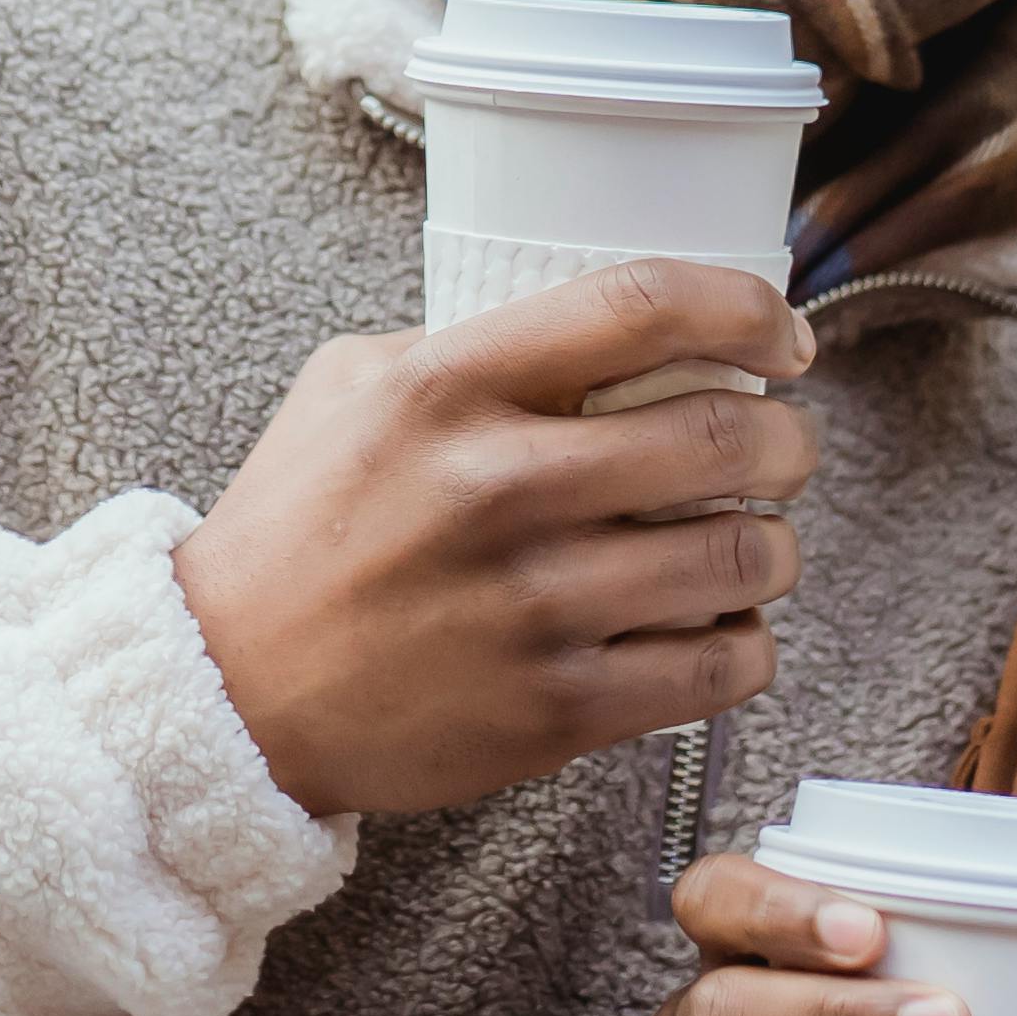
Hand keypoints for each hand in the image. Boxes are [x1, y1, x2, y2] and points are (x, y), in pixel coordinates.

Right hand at [174, 263, 819, 819]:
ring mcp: (533, 604)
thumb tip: (611, 335)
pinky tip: (724, 628)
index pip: (643, 306)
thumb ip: (472, 347)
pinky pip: (716, 667)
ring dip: (774, 545)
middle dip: (788, 439)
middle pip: (722, 434)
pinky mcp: (555, 708)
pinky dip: (746, 643)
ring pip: (740, 557)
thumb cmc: (298, 528)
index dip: (746, 308)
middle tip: (785, 446)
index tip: (781, 335)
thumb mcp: (353, 386)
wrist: (228, 688)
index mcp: (449, 388)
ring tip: (758, 541)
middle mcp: (500, 487)